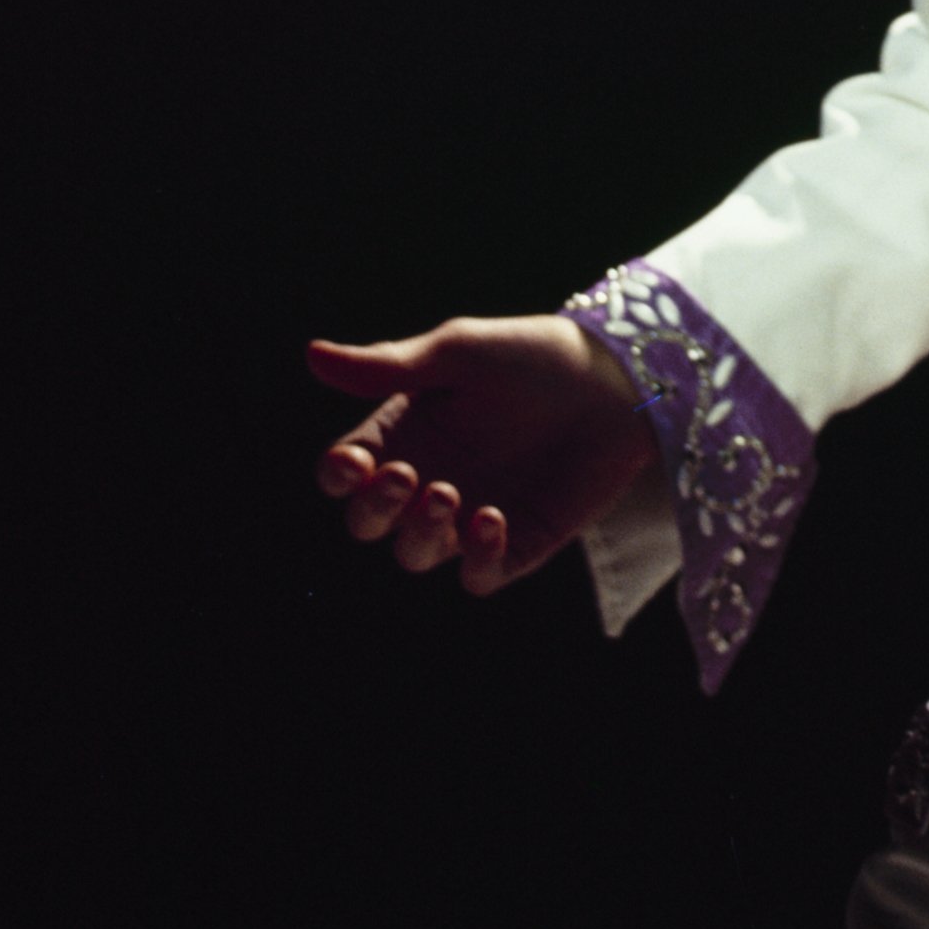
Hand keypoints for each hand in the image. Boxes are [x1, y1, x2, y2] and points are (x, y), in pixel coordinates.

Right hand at [307, 314, 655, 598]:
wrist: (617, 378)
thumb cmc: (531, 355)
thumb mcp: (460, 353)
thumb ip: (389, 365)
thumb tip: (311, 354)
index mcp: (402, 433)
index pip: (345, 472)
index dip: (338, 476)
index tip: (352, 462)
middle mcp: (427, 479)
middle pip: (370, 523)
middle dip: (374, 509)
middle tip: (405, 476)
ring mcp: (469, 515)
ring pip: (416, 554)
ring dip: (420, 534)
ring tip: (447, 494)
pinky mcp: (517, 543)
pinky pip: (479, 575)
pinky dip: (476, 559)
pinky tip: (491, 519)